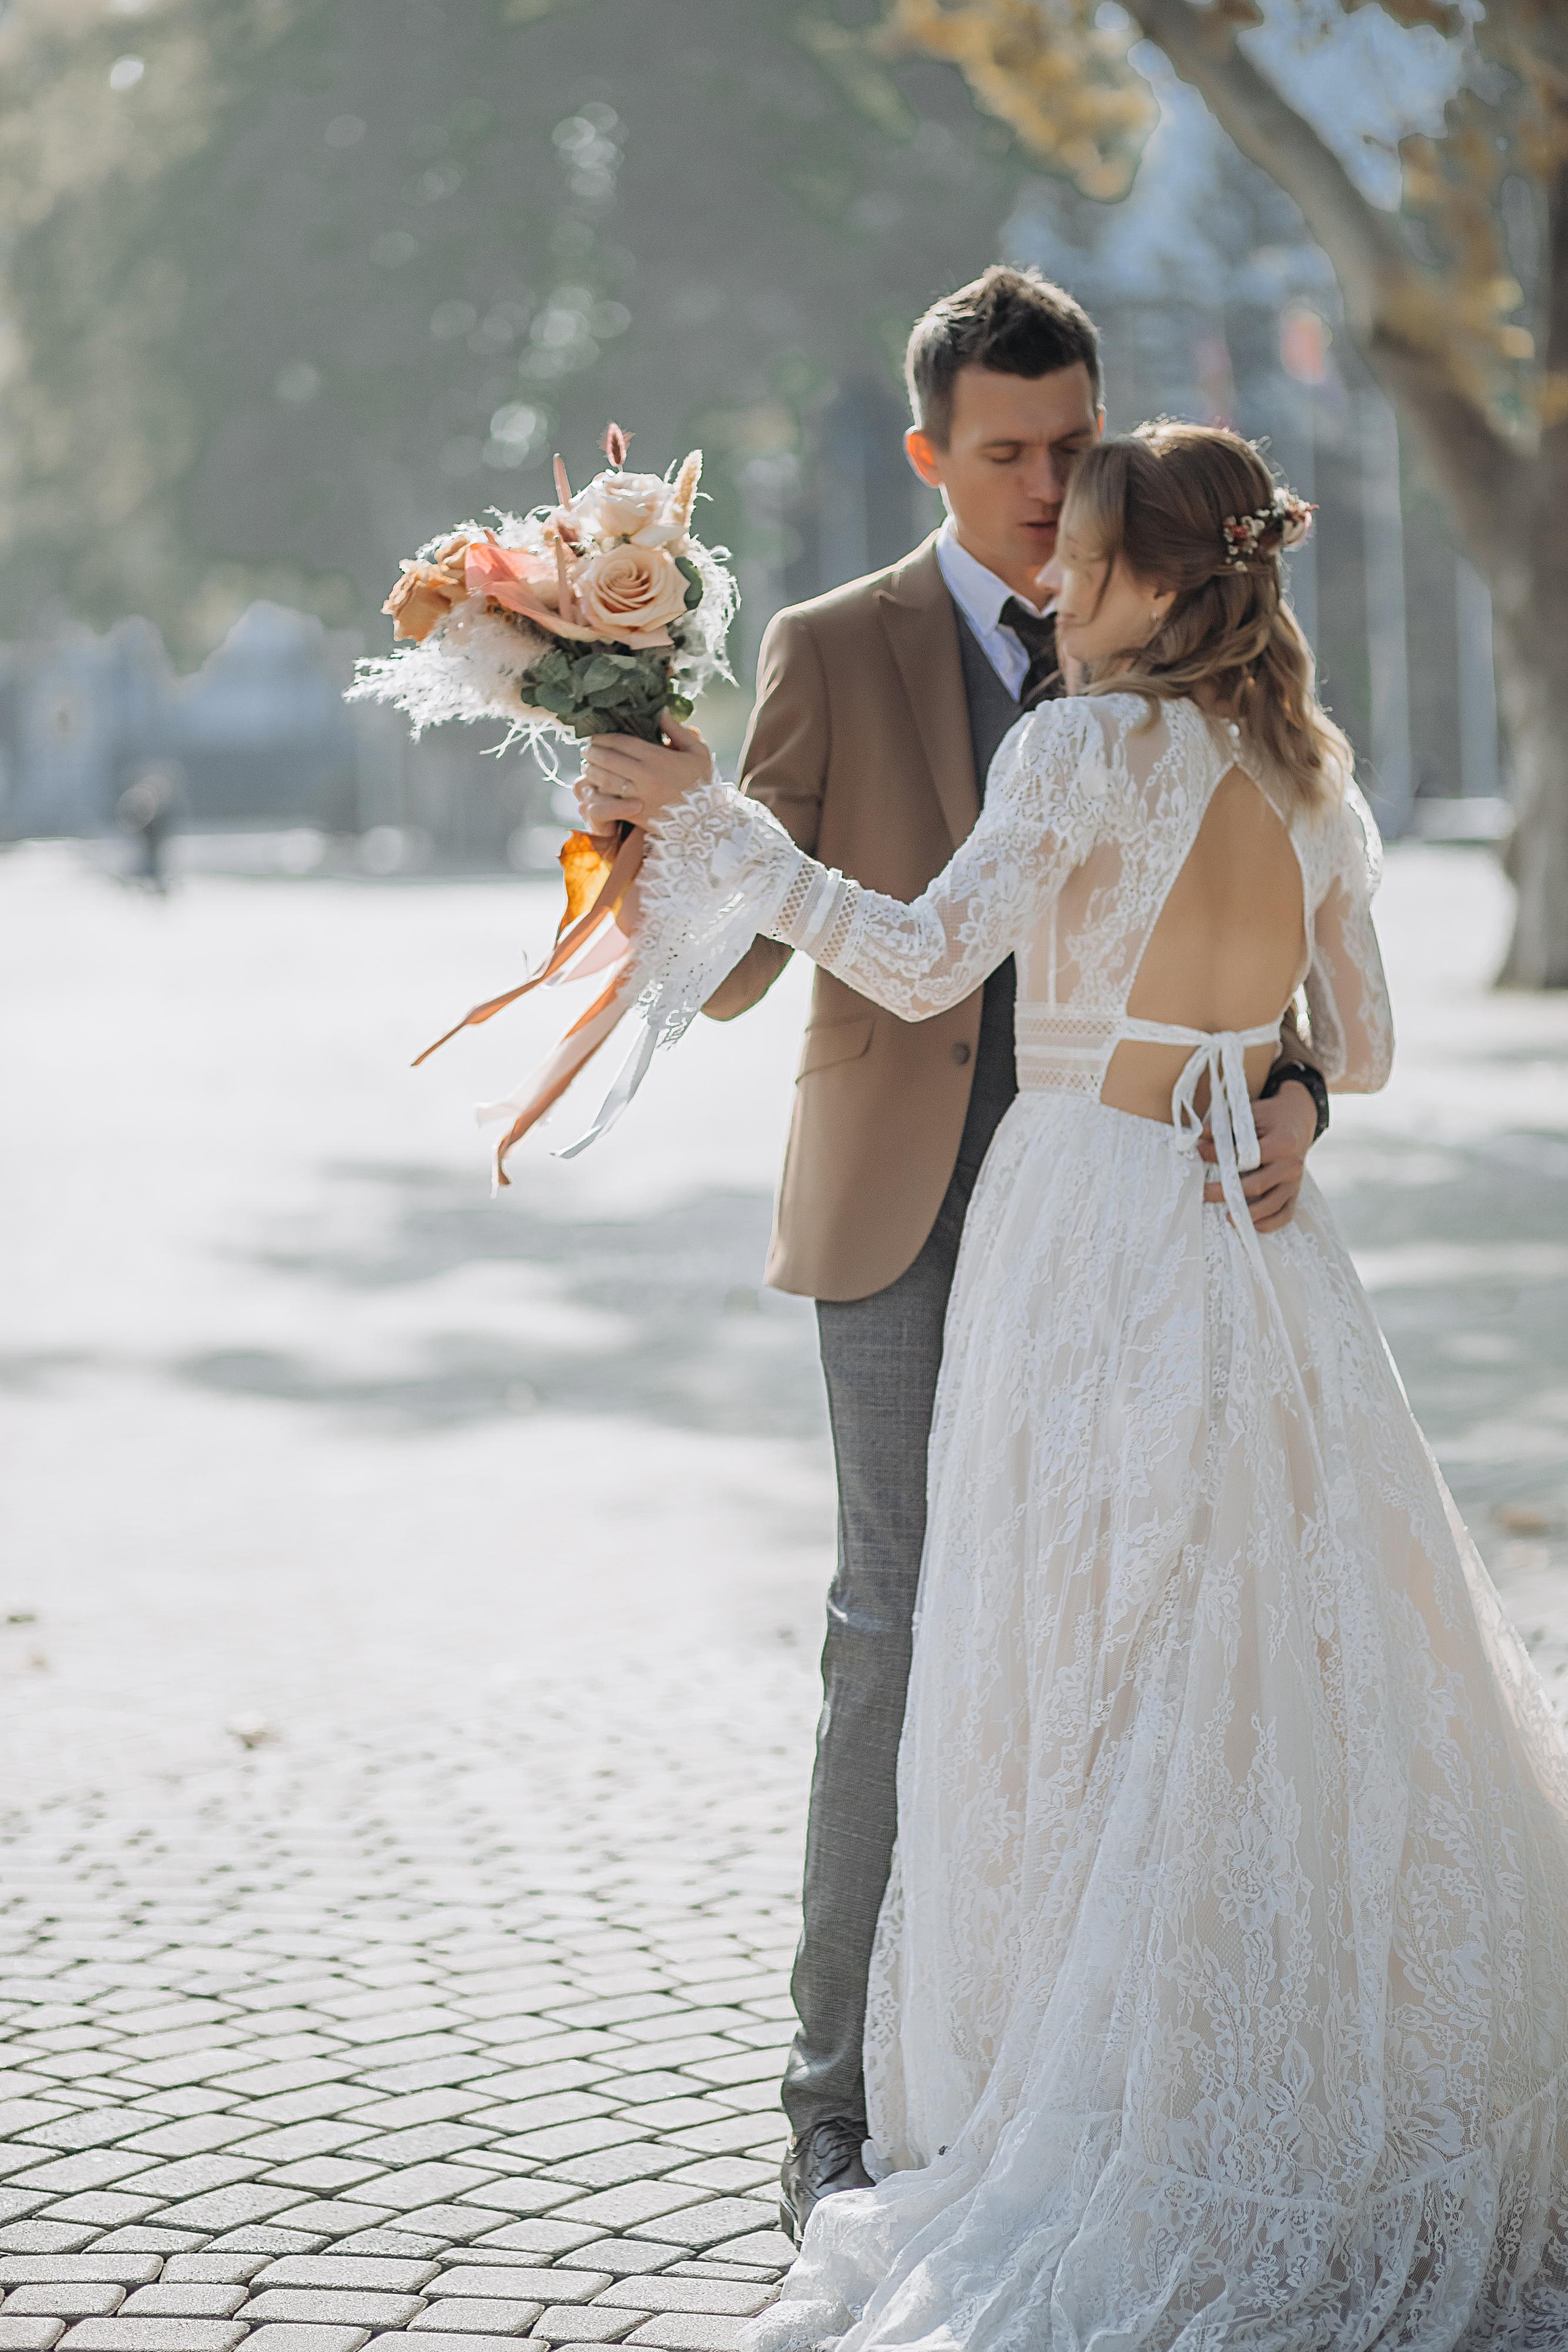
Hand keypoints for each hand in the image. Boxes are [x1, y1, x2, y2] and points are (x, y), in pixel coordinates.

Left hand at [574, 712, 713, 832]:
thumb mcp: (697, 752)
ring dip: (591, 771)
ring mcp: (638, 797)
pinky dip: (598, 793)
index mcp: (657, 758)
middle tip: (585, 749)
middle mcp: (644, 776)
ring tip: (586, 766)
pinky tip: (594, 787)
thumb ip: (677, 730)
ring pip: (604, 780)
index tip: (595, 737)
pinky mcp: (635, 815)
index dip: (603, 738)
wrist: (707, 821)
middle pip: (607, 760)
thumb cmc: (702, 784)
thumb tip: (660, 709)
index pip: (621, 743)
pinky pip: (609, 800)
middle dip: (592, 752)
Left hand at [1200, 1081, 1316, 1232]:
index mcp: (1282, 1143)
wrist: (1299, 1119)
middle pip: (1257, 1186)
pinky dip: (1269, 1224)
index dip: (1221, 1157)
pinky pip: (1285, 1215)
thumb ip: (1227, 1126)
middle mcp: (1291, 1165)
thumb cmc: (1271, 1117)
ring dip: (1247, 1214)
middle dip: (1227, 1192)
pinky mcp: (1295, 1193)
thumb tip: (1199, 1137)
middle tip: (1203, 1193)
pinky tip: (1251, 1225)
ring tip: (1226, 1216)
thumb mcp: (1252, 1114)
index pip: (1248, 1157)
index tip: (1199, 1154)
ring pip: (1271, 1205)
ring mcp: (1295, 1182)